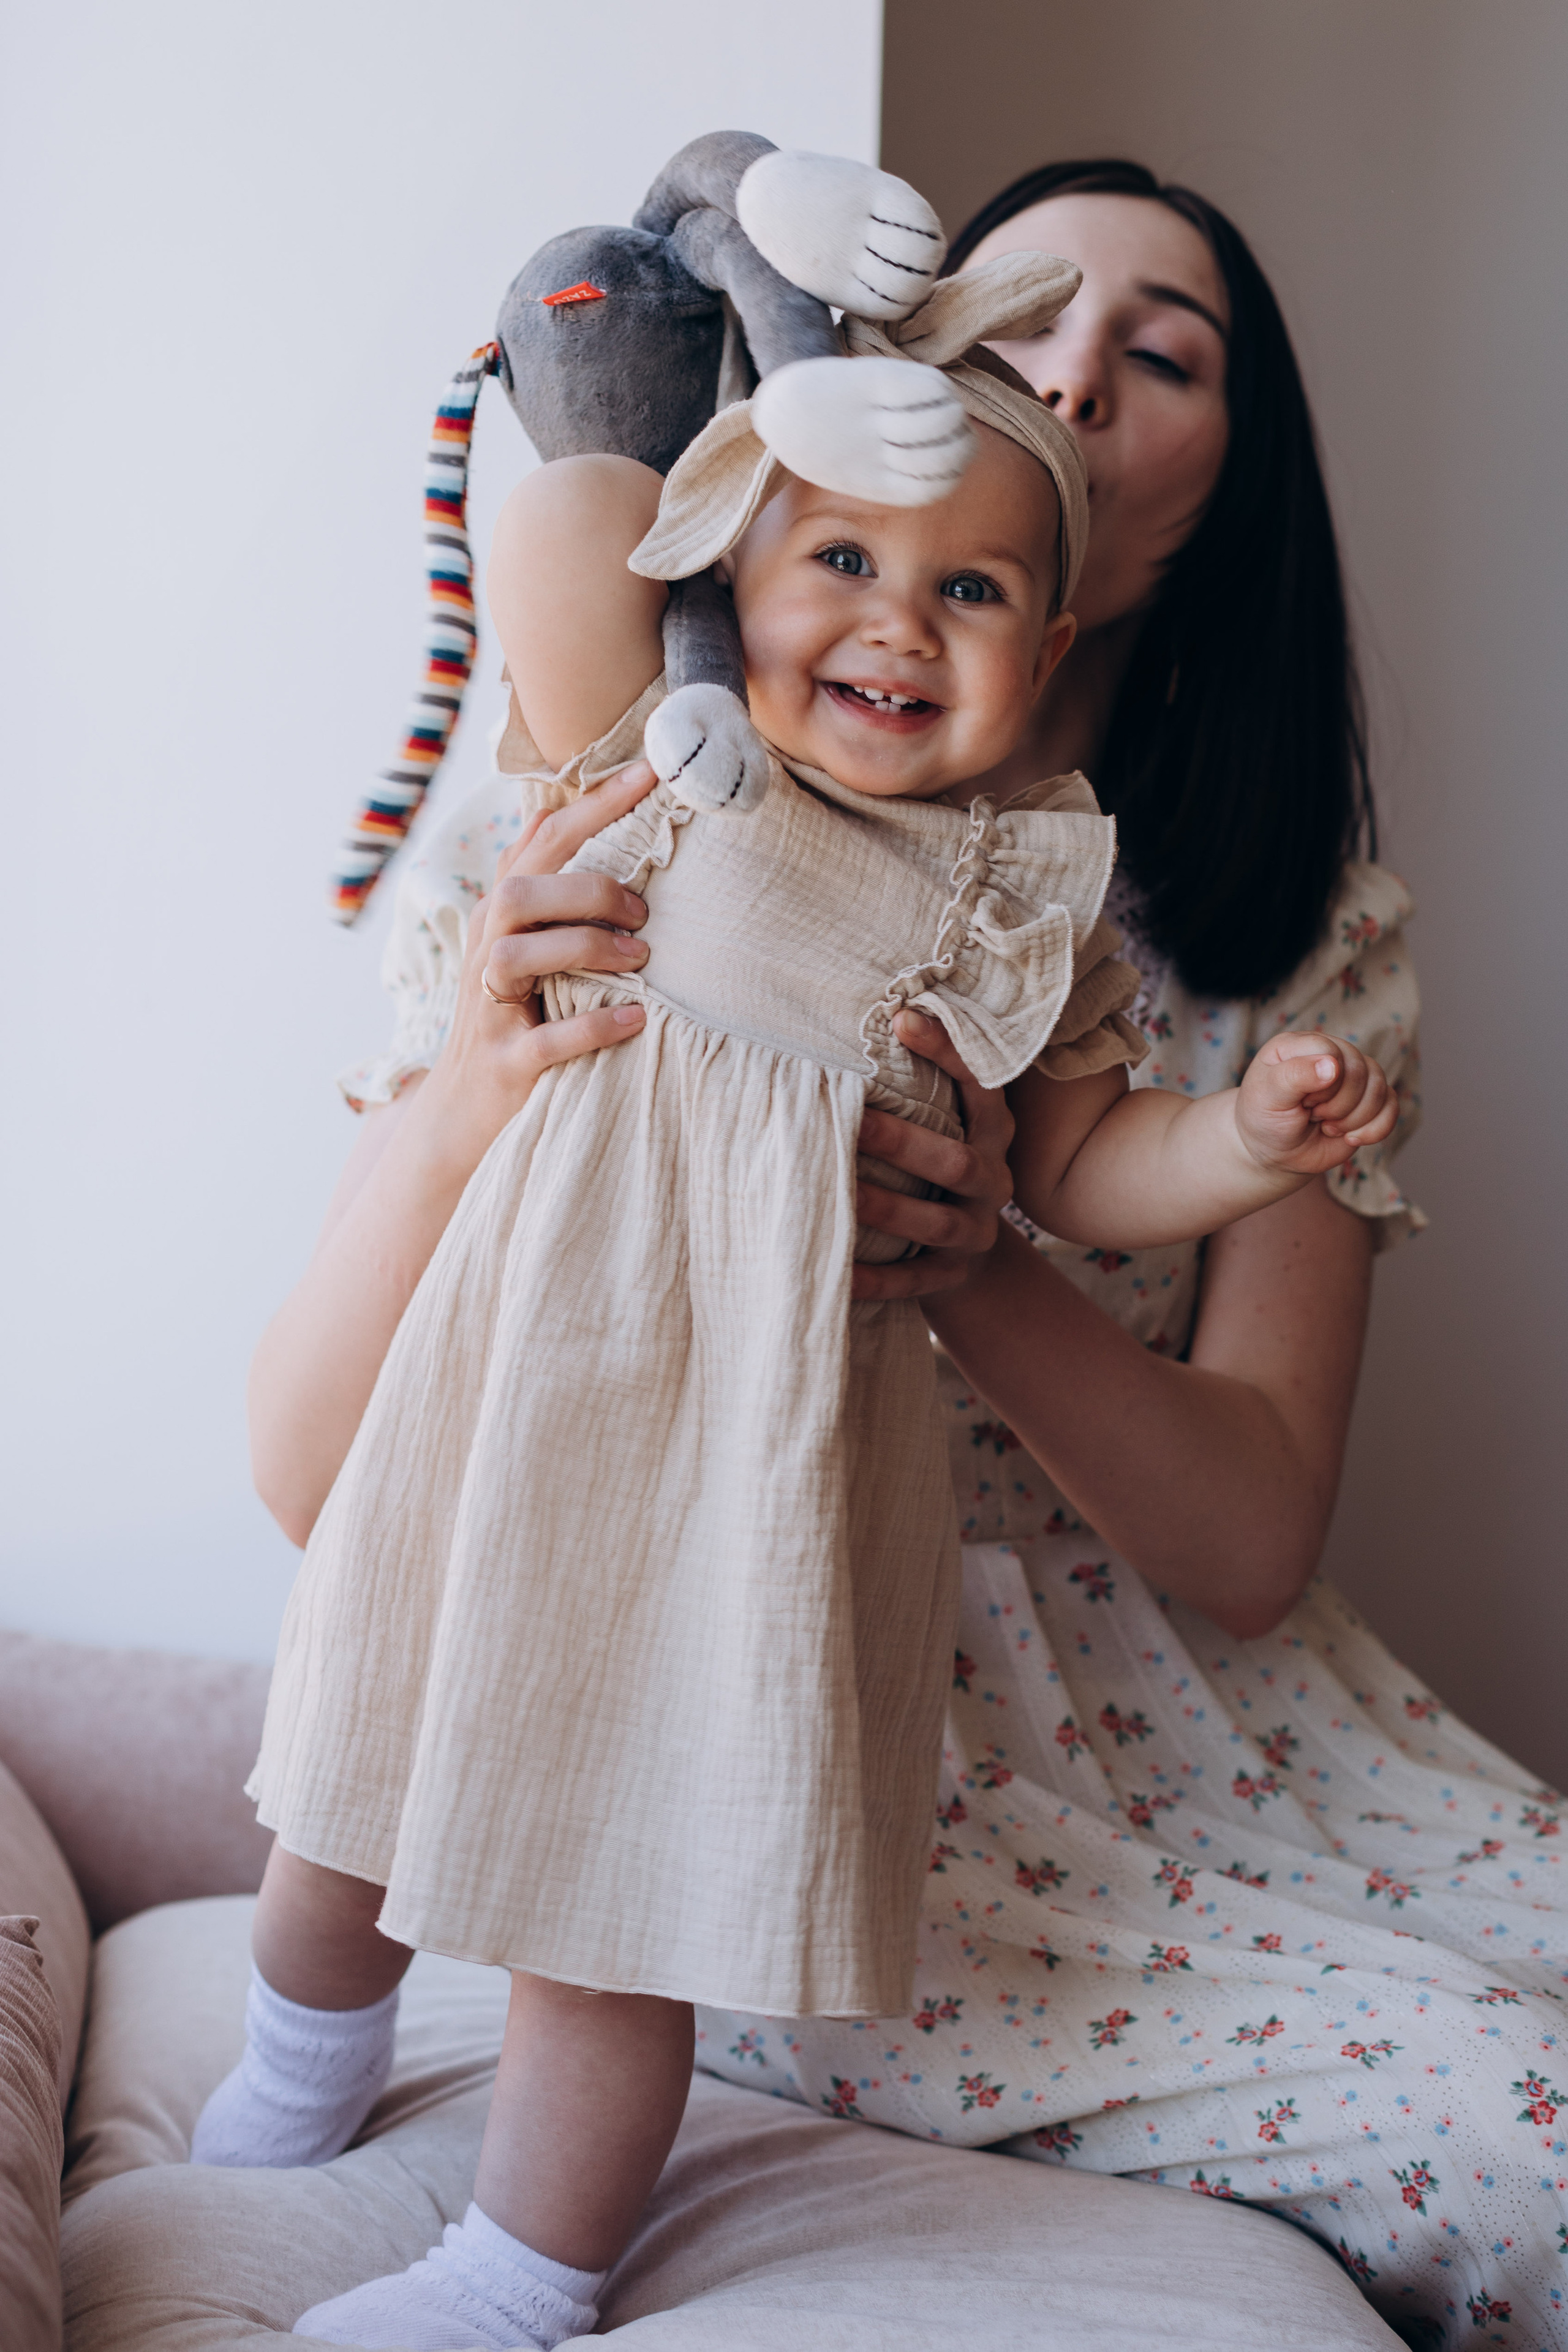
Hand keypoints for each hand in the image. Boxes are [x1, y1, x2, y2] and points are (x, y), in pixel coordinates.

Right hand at [425, 760, 657, 1139]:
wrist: (464, 1111)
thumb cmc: (514, 1017)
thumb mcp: (527, 948)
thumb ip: (551, 893)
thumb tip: (585, 826)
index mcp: (499, 914)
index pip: (541, 841)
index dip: (592, 804)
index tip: (650, 771)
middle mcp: (486, 950)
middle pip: (521, 890)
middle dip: (590, 887)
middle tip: (645, 912)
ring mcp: (489, 1007)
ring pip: (520, 954)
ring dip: (586, 946)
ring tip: (641, 958)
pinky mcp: (506, 1061)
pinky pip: (547, 1038)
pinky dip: (595, 1025)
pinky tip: (637, 1018)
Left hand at [851, 1008, 1014, 1300]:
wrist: (965, 1256)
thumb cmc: (935, 1165)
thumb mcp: (945, 1123)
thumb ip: (921, 1084)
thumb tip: (873, 1013)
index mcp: (991, 1134)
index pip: (981, 1087)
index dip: (949, 1053)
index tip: (901, 1019)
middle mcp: (992, 1182)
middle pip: (957, 1163)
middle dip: (903, 1142)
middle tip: (853, 1121)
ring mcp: (974, 1233)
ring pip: (934, 1224)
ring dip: (886, 1208)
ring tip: (838, 1192)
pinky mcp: (951, 1277)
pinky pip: (911, 1280)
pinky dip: (874, 1279)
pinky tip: (835, 1272)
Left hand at [1235, 1030, 1396, 1177]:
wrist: (1274, 1153)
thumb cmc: (1264, 1119)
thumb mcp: (1267, 1096)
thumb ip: (1295, 1075)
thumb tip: (1333, 1065)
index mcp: (1301, 1044)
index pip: (1332, 1053)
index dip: (1323, 1085)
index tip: (1300, 1102)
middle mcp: (1331, 1054)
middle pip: (1360, 1071)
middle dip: (1338, 1106)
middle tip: (1312, 1115)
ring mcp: (1353, 1077)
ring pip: (1380, 1088)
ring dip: (1354, 1119)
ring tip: (1327, 1127)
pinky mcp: (1369, 1100)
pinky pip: (1392, 1107)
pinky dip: (1375, 1129)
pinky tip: (1351, 1138)